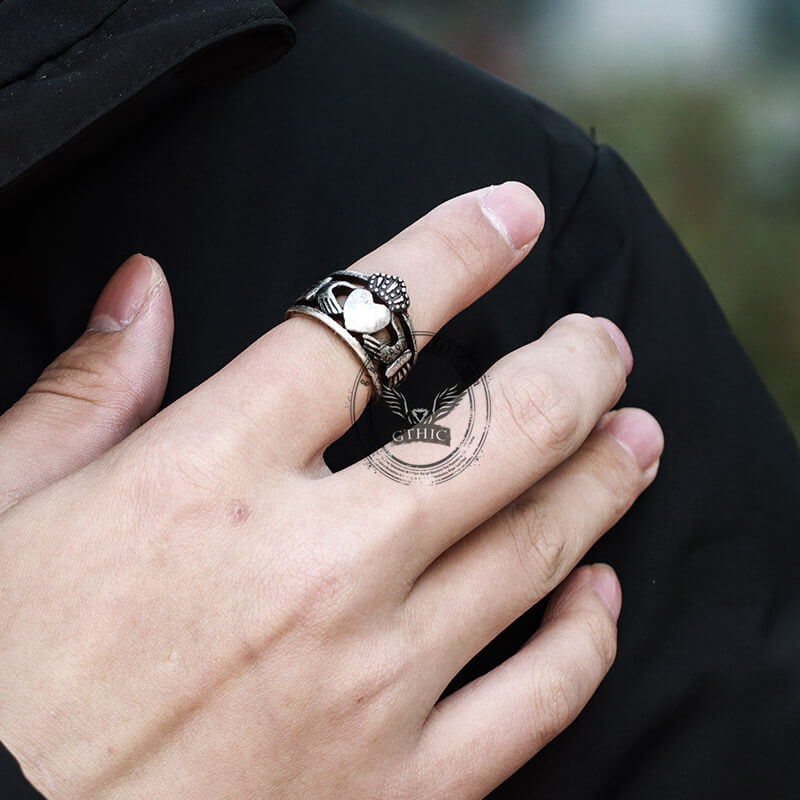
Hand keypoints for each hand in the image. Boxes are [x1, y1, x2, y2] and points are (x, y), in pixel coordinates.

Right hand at [0, 183, 662, 798]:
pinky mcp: (396, 789)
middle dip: (573, 367)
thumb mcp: (7, 513)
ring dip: (604, 477)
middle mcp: (311, 569)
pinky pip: (537, 699)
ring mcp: (369, 683)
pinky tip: (597, 591)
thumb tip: (146, 289)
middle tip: (604, 341)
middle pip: (497, 430)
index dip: (450, 250)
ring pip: (536, 547)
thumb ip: (88, 394)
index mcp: (206, 479)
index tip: (509, 214)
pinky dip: (585, 635)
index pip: (360, 322)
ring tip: (637, 437)